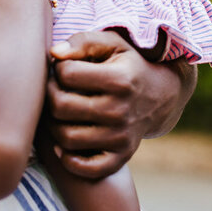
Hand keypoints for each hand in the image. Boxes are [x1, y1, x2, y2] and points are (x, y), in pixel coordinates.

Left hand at [43, 30, 194, 178]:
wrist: (161, 96)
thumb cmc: (127, 65)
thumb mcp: (112, 44)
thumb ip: (83, 42)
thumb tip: (54, 54)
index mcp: (120, 80)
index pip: (67, 74)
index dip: (58, 68)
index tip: (65, 69)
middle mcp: (121, 111)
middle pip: (61, 107)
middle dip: (50, 95)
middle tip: (56, 90)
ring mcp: (122, 137)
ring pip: (66, 138)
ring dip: (54, 124)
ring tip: (60, 111)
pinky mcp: (121, 157)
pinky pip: (85, 168)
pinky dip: (69, 159)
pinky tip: (66, 142)